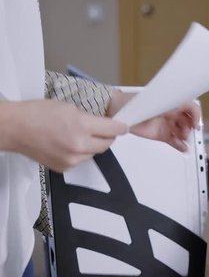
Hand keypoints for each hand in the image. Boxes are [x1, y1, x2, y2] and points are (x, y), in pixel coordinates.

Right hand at [0, 100, 127, 171]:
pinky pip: (82, 160)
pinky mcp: (64, 167)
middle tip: (105, 130)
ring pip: (94, 153)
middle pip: (106, 144)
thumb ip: (89, 118)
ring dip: (94, 145)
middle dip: (108, 136)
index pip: (112, 129)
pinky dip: (81, 153)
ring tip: (81, 135)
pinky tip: (70, 144)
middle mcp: (79, 145)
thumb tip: (103, 124)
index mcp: (81, 126)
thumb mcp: (70, 108)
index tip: (125, 126)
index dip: (121, 127)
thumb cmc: (38, 114)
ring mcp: (71, 159)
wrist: (16, 128)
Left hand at [129, 101, 200, 151]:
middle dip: (190, 128)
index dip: (196, 116)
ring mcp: (167, 125)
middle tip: (186, 132)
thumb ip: (173, 104)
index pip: (192, 108)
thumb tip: (187, 109)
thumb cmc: (137, 101)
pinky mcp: (161, 134)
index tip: (195, 123)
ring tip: (183, 141)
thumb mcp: (158, 100)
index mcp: (174, 102)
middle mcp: (173, 113)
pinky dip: (180, 146)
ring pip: (182, 133)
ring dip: (186, 138)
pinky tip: (183, 148)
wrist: (120, 111)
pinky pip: (174, 141)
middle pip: (188, 122)